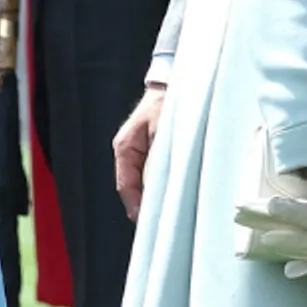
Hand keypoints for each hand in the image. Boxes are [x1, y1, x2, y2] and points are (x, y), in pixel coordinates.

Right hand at [114, 82, 167, 221]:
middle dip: (148, 203)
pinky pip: (156, 175)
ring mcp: (142, 154)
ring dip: (158, 194)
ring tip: (172, 210)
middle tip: (162, 222)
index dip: (136, 204)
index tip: (146, 221)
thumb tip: (156, 187)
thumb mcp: (165, 130)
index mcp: (125, 148)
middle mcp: (130, 153)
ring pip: (147, 182)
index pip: (125, 184)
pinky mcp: (155, 153)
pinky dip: (165, 184)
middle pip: (136, 187)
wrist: (181, 84)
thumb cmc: (171, 104)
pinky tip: (178, 192)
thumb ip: (159, 159)